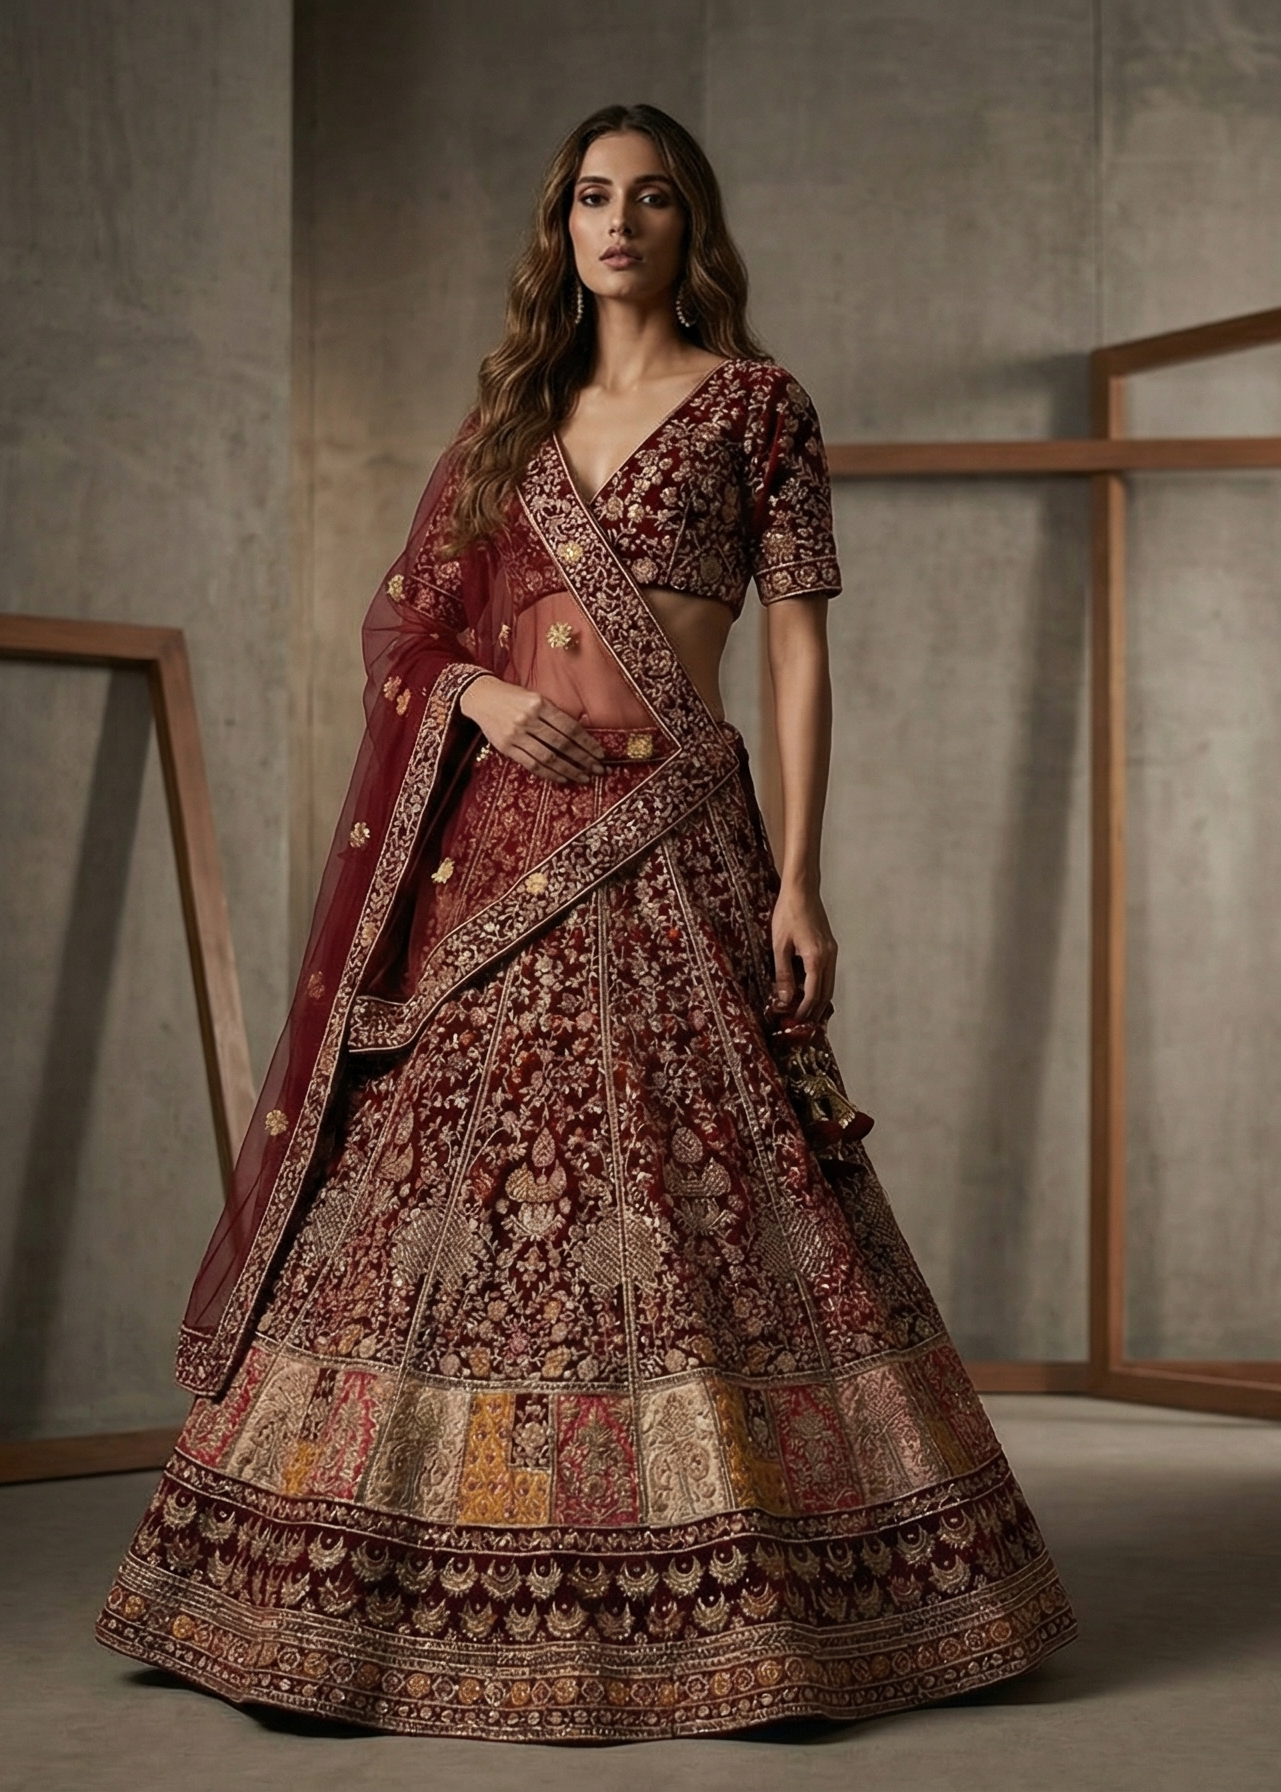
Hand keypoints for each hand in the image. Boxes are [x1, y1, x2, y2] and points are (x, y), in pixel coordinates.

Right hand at [459, 675, 605, 784]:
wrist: (481, 697)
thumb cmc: (514, 697)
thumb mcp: (536, 698)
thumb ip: (554, 715)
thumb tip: (581, 735)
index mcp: (539, 704)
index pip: (569, 727)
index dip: (587, 743)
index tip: (601, 754)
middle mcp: (528, 719)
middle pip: (562, 744)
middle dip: (583, 759)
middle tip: (599, 769)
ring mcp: (515, 735)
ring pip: (548, 757)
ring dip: (569, 770)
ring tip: (584, 777)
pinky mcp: (506, 747)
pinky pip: (531, 764)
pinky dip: (549, 773)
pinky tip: (562, 778)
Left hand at [769, 885, 836, 1021]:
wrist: (802, 891)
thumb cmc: (788, 914)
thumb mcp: (779, 946)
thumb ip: (783, 974)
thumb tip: (784, 999)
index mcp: (816, 958)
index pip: (813, 994)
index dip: (804, 1011)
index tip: (794, 1021)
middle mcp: (829, 957)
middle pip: (826, 993)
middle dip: (815, 1011)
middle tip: (803, 1025)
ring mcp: (831, 952)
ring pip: (829, 984)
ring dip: (819, 1001)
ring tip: (806, 1013)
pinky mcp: (829, 947)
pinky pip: (828, 974)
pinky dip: (820, 987)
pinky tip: (809, 992)